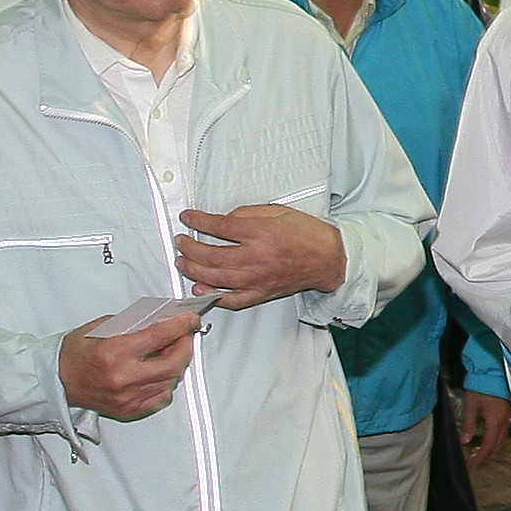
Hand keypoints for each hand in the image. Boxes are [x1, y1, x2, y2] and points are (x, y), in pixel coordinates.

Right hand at [58, 304, 201, 419]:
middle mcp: (122, 377)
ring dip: (176, 365)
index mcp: (114, 352)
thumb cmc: (76, 352)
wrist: (57, 380)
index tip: (190, 320)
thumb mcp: (102, 327)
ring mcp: (127, 397)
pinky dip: (165, 382)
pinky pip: (161, 397)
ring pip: (170, 381)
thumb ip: (134, 324)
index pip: (158, 337)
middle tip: (184, 336)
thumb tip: (163, 319)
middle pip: (172, 364)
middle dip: (185, 347)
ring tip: (170, 352)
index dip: (180, 327)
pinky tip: (158, 372)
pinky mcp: (129, 409)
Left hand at [174, 204, 342, 308]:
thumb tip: (223, 220)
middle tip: (181, 241)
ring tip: (183, 263)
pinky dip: (213, 296)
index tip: (187, 217)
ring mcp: (257, 278)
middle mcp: (256, 257)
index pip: (219, 226)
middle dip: (189, 247)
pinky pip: (232, 299)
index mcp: (260, 233)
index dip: (198, 221)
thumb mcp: (277, 212)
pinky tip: (201, 290)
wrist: (328, 258)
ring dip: (193, 270)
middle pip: (210, 254)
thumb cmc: (306, 234)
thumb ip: (247, 214)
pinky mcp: (261, 293)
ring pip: (215, 278)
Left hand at [459, 392, 509, 463]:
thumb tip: (465, 440)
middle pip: (496, 445)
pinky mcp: (507, 411)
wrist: (493, 370)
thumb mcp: (470, 406)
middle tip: (473, 460)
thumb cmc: (482, 386)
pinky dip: (494, 437)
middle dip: (484, 454)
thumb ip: (468, 425)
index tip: (471, 464)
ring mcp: (507, 416)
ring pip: (500, 438)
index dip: (480, 457)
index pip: (488, 446)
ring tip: (478, 450)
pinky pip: (503, 430)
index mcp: (495, 422)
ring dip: (490, 446)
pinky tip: (487, 436)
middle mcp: (504, 421)